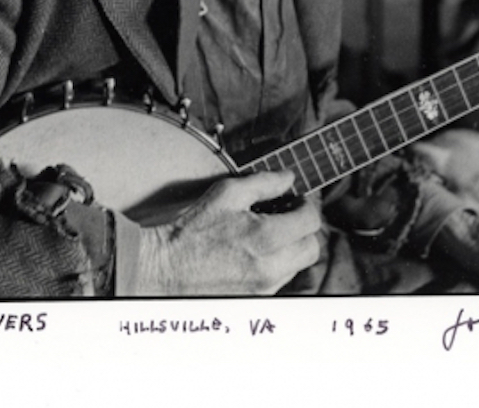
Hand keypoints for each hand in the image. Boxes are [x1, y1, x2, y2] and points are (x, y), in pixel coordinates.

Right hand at [132, 171, 321, 295]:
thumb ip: (264, 182)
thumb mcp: (227, 194)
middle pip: (312, 248)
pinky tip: (257, 251)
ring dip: (292, 247)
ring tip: (269, 233)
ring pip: (298, 266)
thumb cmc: (193, 230)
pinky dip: (277, 264)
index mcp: (266, 238)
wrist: (166, 268)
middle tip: (289, 215)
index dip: (308, 204)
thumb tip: (289, 178)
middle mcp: (270, 268)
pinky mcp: (255, 300)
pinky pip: (280, 280)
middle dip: (305, 229)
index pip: (310, 221)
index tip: (297, 198)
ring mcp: (264, 289)